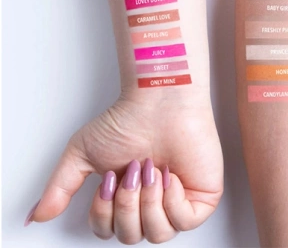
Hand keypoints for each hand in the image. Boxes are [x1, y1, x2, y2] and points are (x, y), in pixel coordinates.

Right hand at [25, 93, 222, 243]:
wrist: (161, 102)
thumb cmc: (129, 121)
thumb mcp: (83, 155)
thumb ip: (60, 188)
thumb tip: (36, 217)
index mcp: (126, 198)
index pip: (109, 231)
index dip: (104, 211)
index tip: (110, 178)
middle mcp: (152, 203)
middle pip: (131, 236)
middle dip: (126, 203)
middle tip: (132, 170)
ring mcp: (178, 201)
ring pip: (157, 233)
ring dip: (148, 200)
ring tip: (151, 168)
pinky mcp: (202, 198)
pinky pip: (185, 222)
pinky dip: (172, 201)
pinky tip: (168, 176)